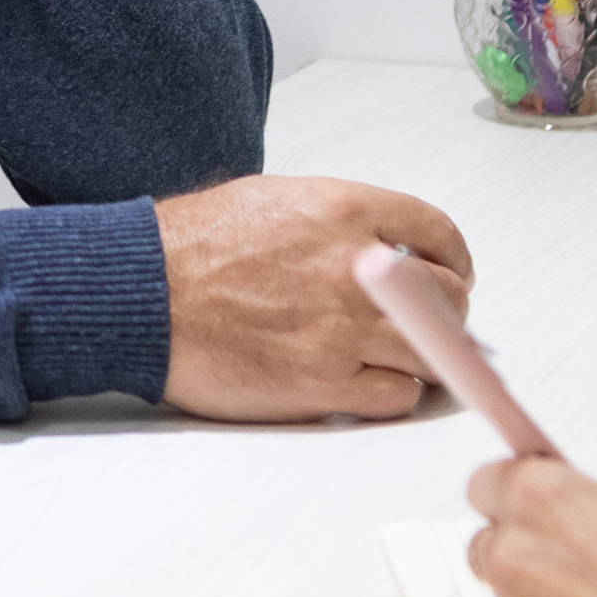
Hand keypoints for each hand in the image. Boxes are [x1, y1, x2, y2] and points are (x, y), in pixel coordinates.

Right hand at [154, 175, 473, 420]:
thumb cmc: (192, 247)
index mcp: (344, 211)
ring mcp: (343, 329)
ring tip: (394, 357)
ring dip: (421, 357)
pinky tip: (364, 382)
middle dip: (444, 313)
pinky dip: (390, 393)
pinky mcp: (324, 383)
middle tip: (427, 325)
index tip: (451, 275)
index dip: (454, 261)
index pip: (439, 235)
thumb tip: (383, 248)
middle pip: (448, 298)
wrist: (143, 296)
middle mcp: (355, 267)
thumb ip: (339, 222)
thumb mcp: (275, 200)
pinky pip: (396, 396)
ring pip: (431, 352)